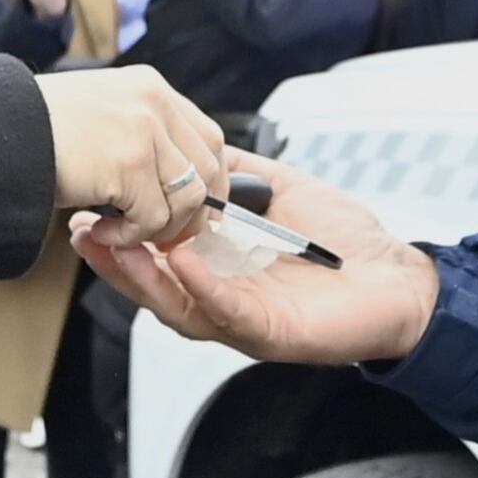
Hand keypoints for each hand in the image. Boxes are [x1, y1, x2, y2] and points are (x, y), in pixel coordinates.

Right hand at [37, 66, 224, 247]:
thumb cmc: (35, 128)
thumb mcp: (101, 114)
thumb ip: (140, 134)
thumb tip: (175, 180)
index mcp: (151, 88)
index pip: (208, 138)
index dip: (208, 181)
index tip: (192, 211)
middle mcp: (155, 104)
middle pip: (207, 169)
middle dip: (193, 214)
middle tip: (164, 237)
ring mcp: (144, 132)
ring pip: (187, 199)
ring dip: (158, 229)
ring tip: (121, 232)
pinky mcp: (128, 164)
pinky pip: (151, 219)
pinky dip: (129, 238)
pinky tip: (99, 231)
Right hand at [77, 153, 443, 366]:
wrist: (397, 275)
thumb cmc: (343, 242)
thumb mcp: (278, 191)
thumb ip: (236, 174)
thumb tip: (196, 144)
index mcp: (216, 270)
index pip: (155, 258)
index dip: (118, 236)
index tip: (89, 206)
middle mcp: (219, 300)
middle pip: (152, 287)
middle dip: (112, 260)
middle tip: (80, 228)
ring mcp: (241, 320)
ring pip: (177, 305)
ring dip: (142, 277)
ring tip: (112, 243)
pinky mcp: (269, 333)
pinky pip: (228, 310)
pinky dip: (203, 286)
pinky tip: (182, 259)